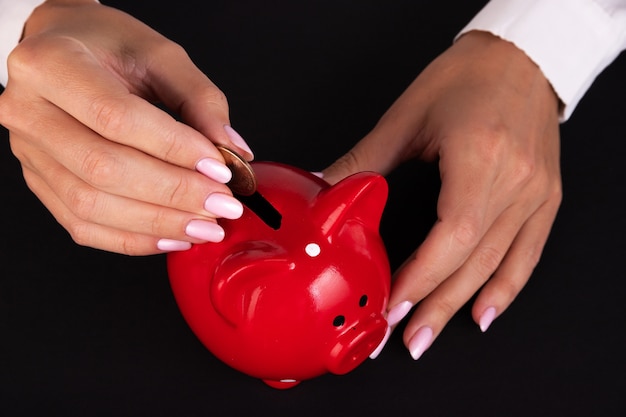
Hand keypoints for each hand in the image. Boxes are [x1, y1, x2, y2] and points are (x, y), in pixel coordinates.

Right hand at [0, 0, 252, 254]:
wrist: (62, 50)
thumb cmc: (108, 47)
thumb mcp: (161, 56)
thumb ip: (201, 101)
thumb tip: (233, 152)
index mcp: (51, 65)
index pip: (117, 117)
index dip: (175, 149)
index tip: (221, 168)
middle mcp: (29, 111)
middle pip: (103, 169)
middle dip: (174, 193)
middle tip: (222, 205)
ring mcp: (30, 153)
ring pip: (92, 205)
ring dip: (158, 224)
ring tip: (207, 227)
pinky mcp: (41, 183)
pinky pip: (83, 226)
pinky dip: (133, 239)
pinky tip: (174, 236)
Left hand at [323, 31, 561, 358]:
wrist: (520, 58)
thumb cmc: (466, 77)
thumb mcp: (406, 118)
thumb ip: (362, 162)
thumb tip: (323, 189)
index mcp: (479, 156)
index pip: (452, 235)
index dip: (421, 278)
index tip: (390, 306)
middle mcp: (515, 179)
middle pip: (474, 260)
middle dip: (434, 305)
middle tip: (402, 339)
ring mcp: (535, 193)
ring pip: (499, 265)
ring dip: (462, 305)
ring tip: (428, 337)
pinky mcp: (545, 197)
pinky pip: (528, 254)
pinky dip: (506, 287)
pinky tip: (484, 312)